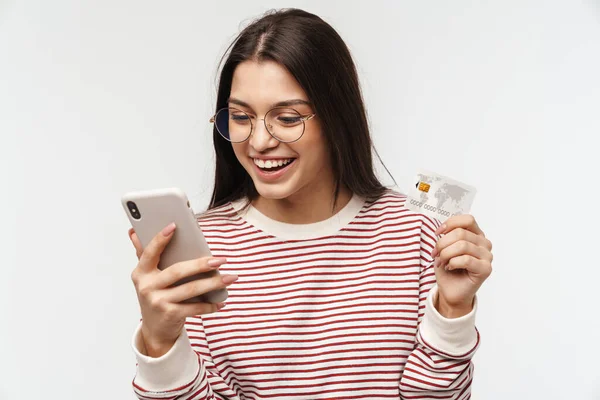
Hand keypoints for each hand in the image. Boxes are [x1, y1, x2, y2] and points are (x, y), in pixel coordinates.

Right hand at [128, 224, 237, 356]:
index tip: (174, 226)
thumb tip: (134, 231)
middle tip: (221, 259)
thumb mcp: (147, 277)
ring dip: (213, 283)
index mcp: (141, 273)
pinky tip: (221, 301)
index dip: (160, 239)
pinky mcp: (170, 315)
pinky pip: (194, 307)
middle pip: (178, 271)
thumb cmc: (156, 296)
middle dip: (201, 264)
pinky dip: (210, 304)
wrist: (155, 330)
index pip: (149, 252)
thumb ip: (144, 255)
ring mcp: (158, 302)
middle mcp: (147, 287)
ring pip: (191, 289)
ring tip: (230, 277)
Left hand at [430, 215, 492, 317]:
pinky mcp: (486, 269)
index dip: (450, 224)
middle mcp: (484, 244)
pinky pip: (466, 260)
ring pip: (462, 245)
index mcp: (476, 235)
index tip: (437, 233)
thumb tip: (442, 230)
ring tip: (442, 262)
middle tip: (435, 254)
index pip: (467, 220)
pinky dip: (452, 263)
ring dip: (446, 254)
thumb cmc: (448, 269)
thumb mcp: (444, 247)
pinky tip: (450, 267)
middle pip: (460, 233)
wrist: (451, 291)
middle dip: (442, 243)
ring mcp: (487, 256)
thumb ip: (448, 236)